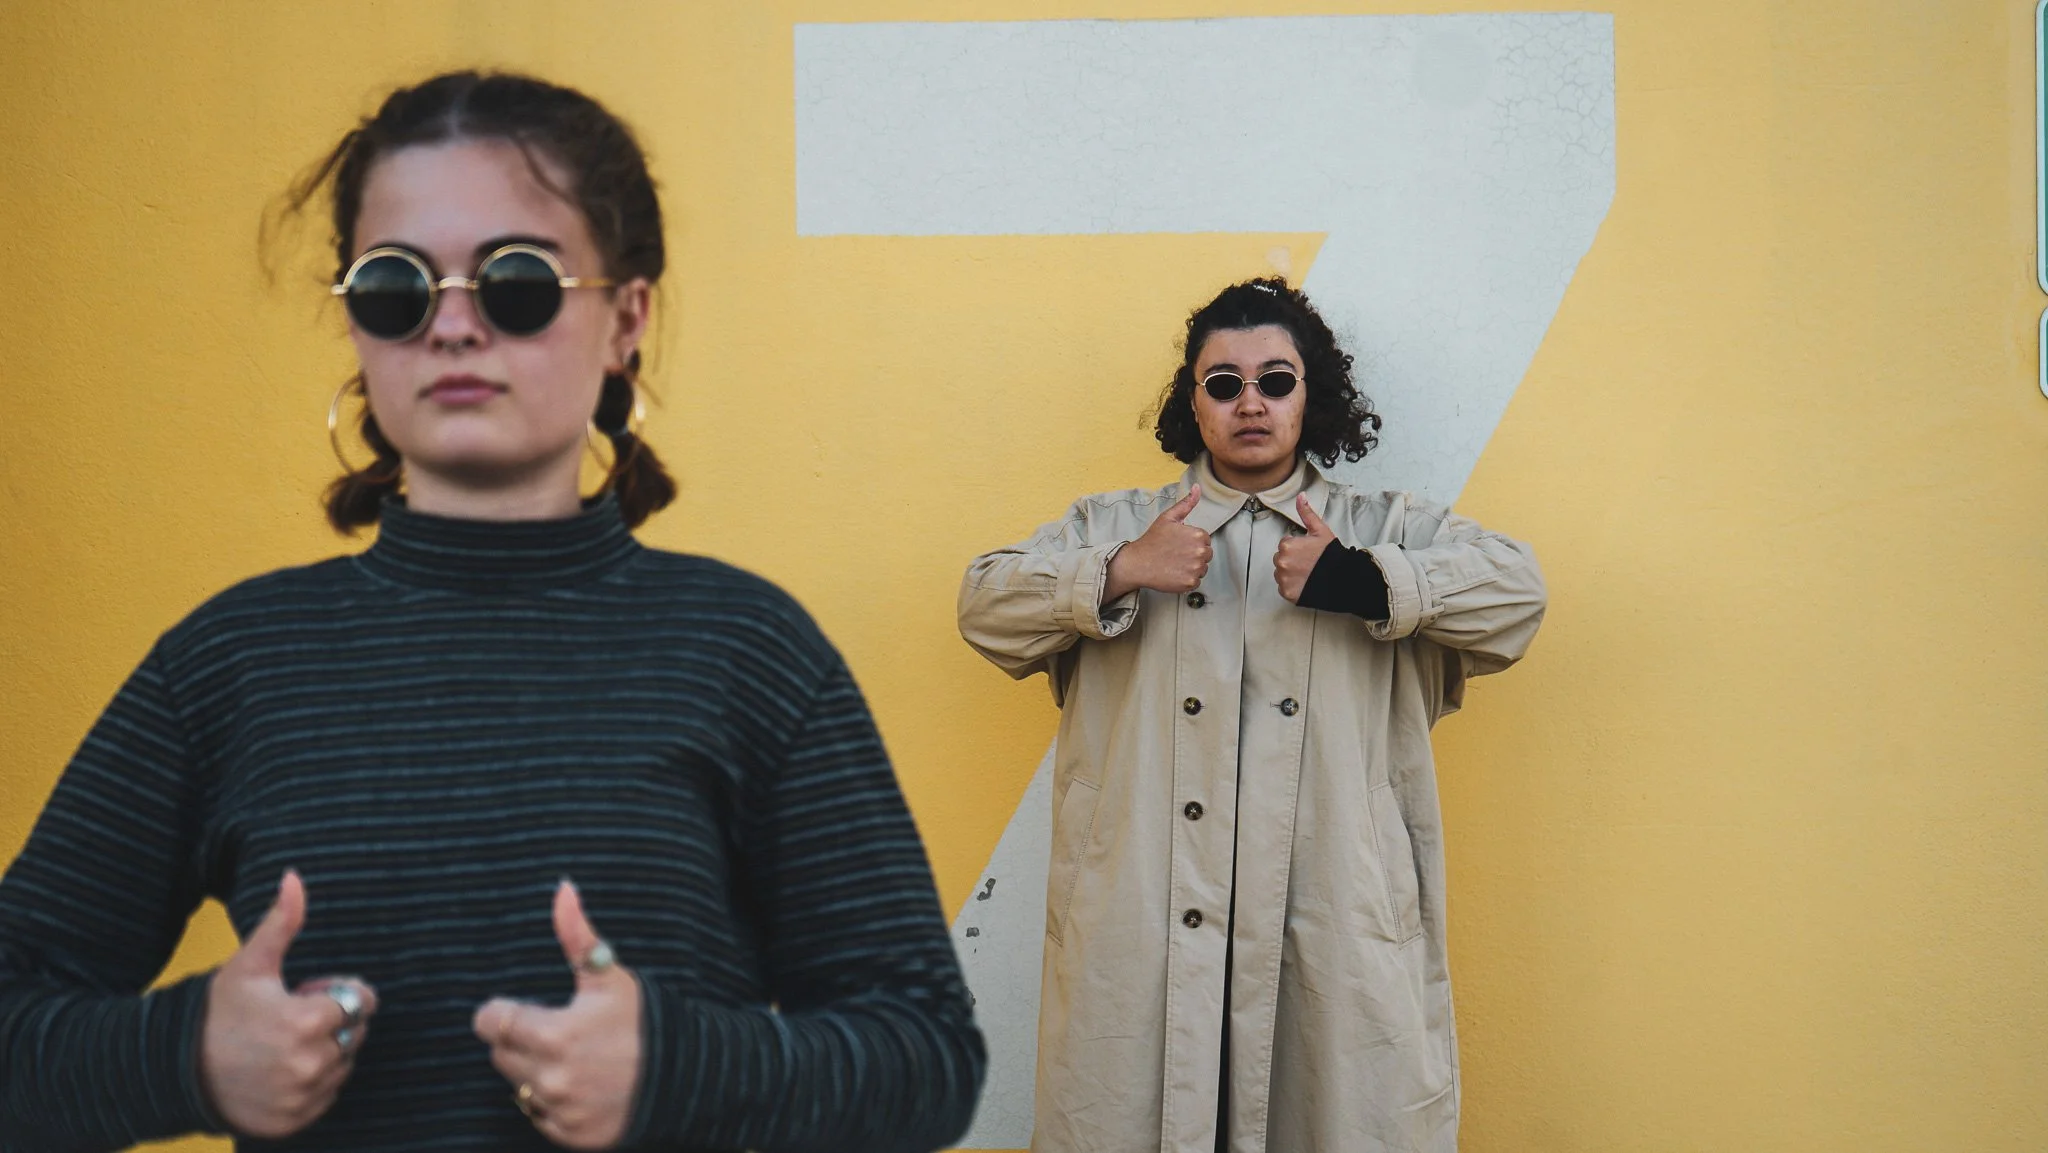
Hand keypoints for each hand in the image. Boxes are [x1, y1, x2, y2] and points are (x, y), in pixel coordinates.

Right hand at [200, 870, 377, 1138]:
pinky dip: (312, 1084)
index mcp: (306, 1023)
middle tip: (289, 1017)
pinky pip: (326, 1096)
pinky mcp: (294, 1121)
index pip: (361, 1001)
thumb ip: (281, 922)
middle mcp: (309, 1065)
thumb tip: (294, 877)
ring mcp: (302, 1098)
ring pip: (342, 1064)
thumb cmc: (218, 1010)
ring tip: (280, 1044)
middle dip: (331, 1021)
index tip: (308, 993)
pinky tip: (278, 1070)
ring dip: (324, 1051)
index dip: (338, 993)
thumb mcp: (250, 964)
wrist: (177, 1068)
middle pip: (354, 1033)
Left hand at [474, 881, 641, 1150]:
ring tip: (574, 1057)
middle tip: (560, 1030)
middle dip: (522, 1039)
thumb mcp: (609, 977)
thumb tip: (562, 889)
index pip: (490, 1023)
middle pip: (501, 1054)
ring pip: (518, 1086)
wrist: (686, 1078)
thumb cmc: (643, 1021)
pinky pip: (539, 1115)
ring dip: (536, 1070)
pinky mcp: (569, 1135)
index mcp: (554, 1036)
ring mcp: (559, 1112)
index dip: (503, 1011)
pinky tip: (584, 1084)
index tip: (527, 1008)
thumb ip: (577, 936)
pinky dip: (554, 1101)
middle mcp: (550, 1079)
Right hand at [1103, 486, 1212, 600]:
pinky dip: (1187, 579)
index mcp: (1198, 535)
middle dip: (1194, 555)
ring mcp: (1195, 568)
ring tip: (1175, 564)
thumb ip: (1186, 503)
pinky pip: (1196, 581)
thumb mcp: (1168, 518)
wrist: (1138, 563)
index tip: (1178, 544)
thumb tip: (1197, 488)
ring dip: (1192, 567)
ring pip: (1202, 568)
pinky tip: (1174, 573)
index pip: (1205, 540)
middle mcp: (1200, 552)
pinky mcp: (1190, 583)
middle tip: (1176, 555)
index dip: (1191, 542)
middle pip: (1206, 555)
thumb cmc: (1152, 540)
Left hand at [1275, 493, 1338, 604]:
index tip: (1309, 552)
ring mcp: (1283, 579)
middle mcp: (1281, 562)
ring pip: (1281, 573)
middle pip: (1281, 559)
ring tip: (1308, 574)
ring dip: (1291, 573)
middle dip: (1292, 559)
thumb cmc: (1332, 554)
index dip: (1298, 547)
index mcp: (1286, 546)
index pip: (1285, 544)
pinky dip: (1292, 586)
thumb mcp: (1320, 530)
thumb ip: (1307, 513)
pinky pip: (1284, 588)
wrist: (1343, 578)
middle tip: (1309, 563)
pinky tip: (1306, 584)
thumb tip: (1300, 495)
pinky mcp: (1287, 593)